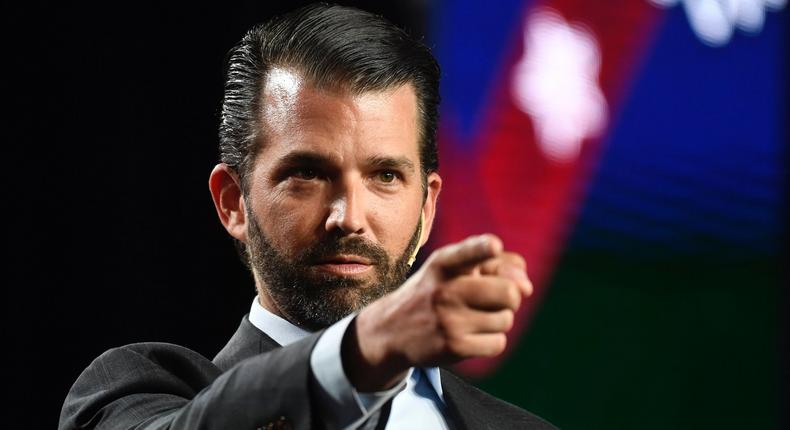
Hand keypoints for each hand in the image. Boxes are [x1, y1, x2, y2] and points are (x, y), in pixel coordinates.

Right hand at [341, 234, 532, 391]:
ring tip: (474, 317)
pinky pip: (498, 343)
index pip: (466, 253)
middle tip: (493, 299)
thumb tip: (527, 287)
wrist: (392, 330)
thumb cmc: (435, 291)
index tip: (494, 246)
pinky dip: (492, 340)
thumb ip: (497, 264)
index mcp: (444, 263)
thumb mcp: (454, 268)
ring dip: (498, 319)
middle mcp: (444, 290)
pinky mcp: (453, 348)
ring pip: (506, 319)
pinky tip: (471, 335)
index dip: (482, 248)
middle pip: (508, 293)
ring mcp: (449, 320)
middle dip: (510, 297)